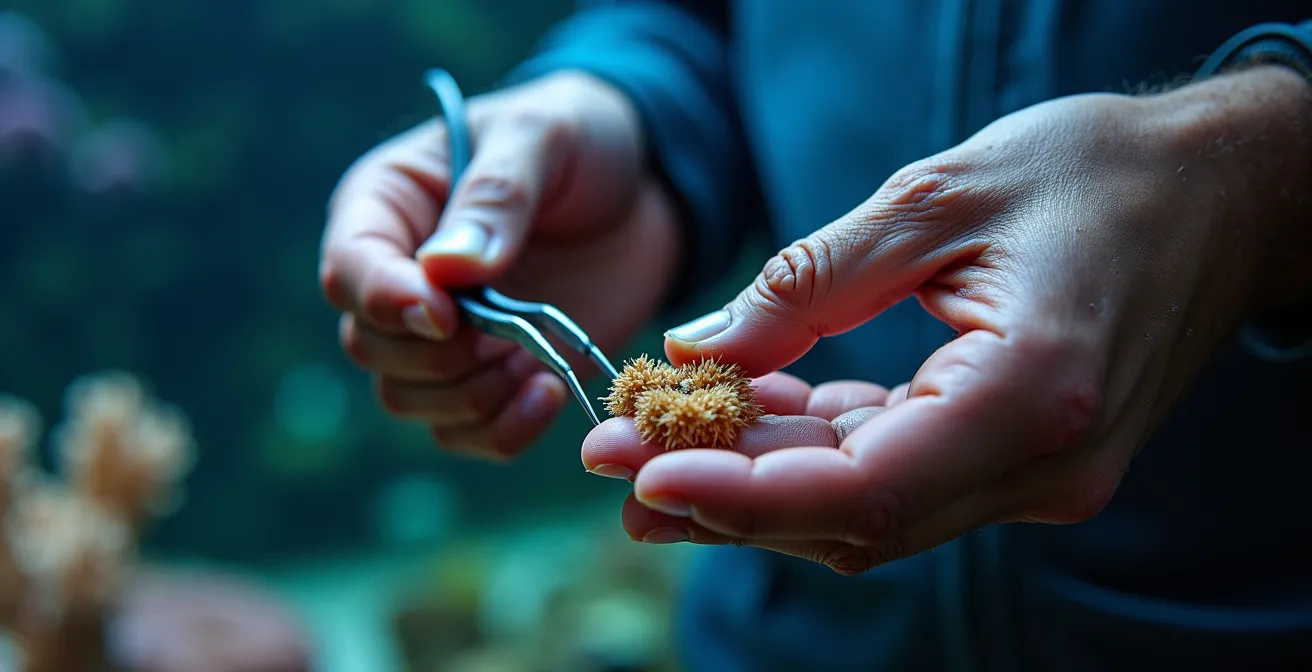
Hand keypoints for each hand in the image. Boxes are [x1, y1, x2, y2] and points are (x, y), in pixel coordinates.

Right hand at [320, 72, 681, 459]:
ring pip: (408, 398)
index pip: (350, 268)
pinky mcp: (490, 374)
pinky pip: (463, 431)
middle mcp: (399, 275)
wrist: (645, 188)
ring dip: (471, 397)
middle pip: (371, 345)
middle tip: (507, 335)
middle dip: (438, 355)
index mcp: (387, 205)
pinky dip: (500, 430)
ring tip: (536, 365)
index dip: (385, 301)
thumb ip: (498, 196)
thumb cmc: (580, 140)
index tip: (445, 315)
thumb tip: (448, 272)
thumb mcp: (543, 138)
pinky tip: (550, 395)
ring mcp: (443, 334)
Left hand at [585, 65, 1311, 572]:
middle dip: (721, 495)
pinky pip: (898, 474)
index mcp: (1033, 396)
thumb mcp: (937, 197)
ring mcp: (1037, 475)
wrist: (1221, 192)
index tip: (641, 473)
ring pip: (867, 507)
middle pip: (852, 517)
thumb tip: (700, 348)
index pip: (864, 492)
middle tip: (612, 459)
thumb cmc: (1094, 172)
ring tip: (655, 439)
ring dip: (757, 480)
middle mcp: (1041, 465)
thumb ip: (812, 284)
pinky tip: (745, 412)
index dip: (742, 497)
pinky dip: (816, 451)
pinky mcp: (1020, 458)